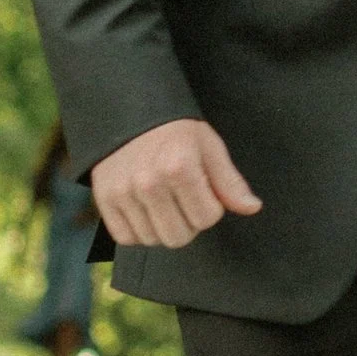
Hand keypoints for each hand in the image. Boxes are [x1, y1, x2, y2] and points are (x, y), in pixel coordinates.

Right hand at [89, 118, 261, 251]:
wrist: (130, 115)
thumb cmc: (176, 132)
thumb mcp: (209, 147)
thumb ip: (230, 181)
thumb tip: (252, 208)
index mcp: (180, 167)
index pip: (206, 219)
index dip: (210, 207)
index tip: (203, 190)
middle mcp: (148, 183)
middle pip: (178, 237)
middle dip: (188, 223)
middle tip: (183, 200)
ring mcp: (123, 193)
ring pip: (152, 240)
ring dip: (162, 227)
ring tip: (163, 202)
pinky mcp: (104, 199)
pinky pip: (126, 238)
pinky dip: (138, 230)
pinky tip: (144, 209)